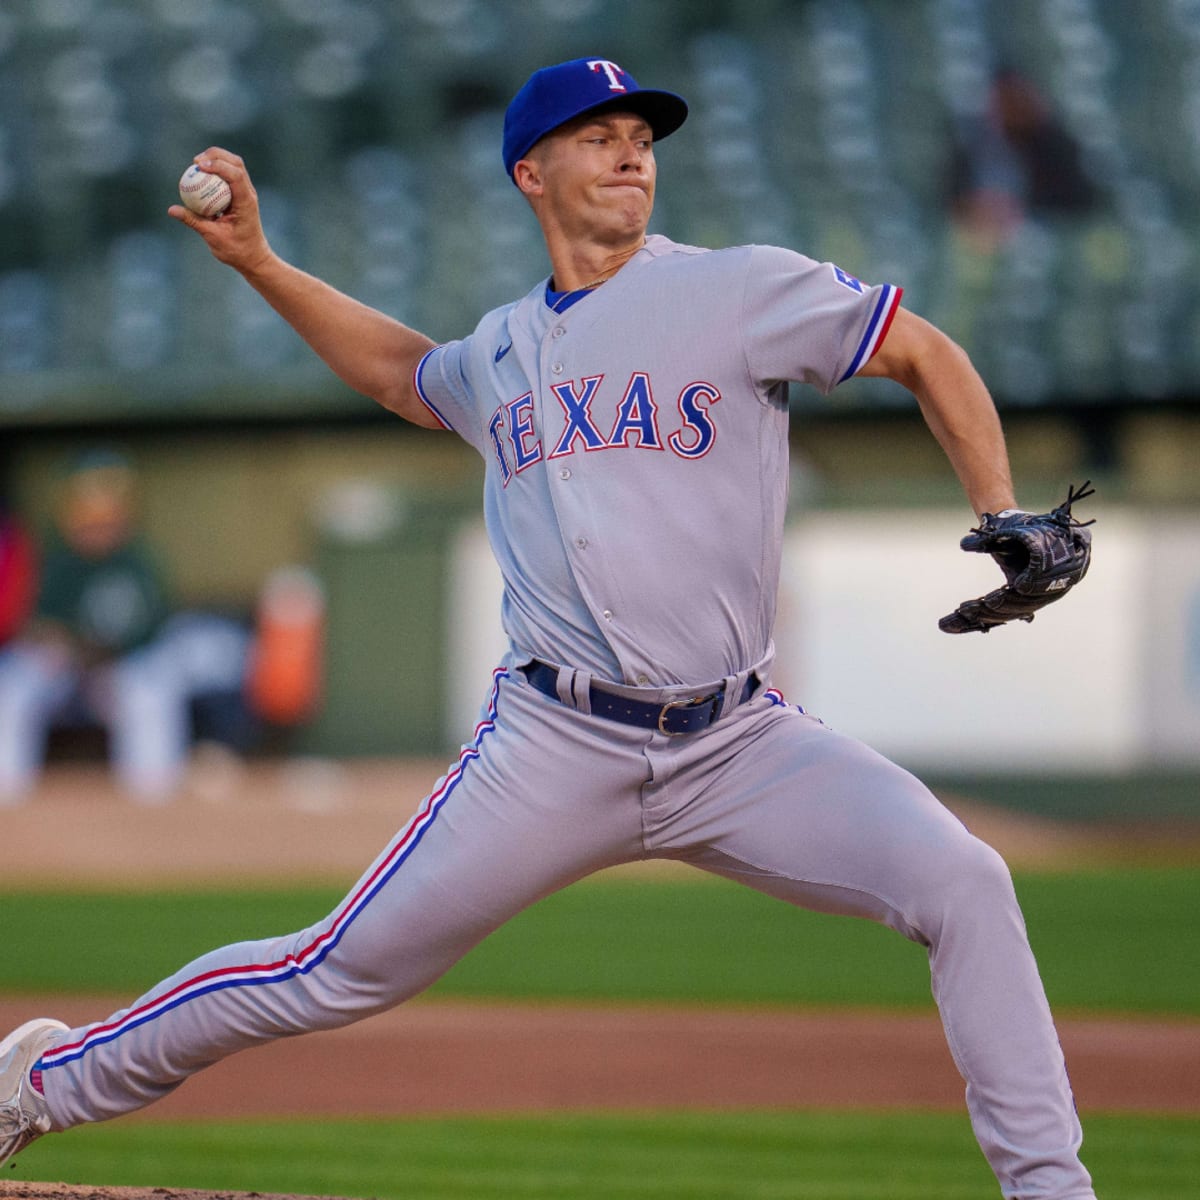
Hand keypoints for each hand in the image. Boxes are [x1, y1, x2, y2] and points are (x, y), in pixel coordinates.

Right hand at [167, 147, 272, 275]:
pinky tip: (201, 174)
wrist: (253, 257)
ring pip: (234, 165)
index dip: (217, 165)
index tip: (198, 165)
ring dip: (216, 159)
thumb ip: (193, 221)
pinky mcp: (240, 194)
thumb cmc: (237, 250)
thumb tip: (171, 210)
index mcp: (246, 202)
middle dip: (215, 155)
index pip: (235, 175)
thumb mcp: (213, 236)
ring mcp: (246, 192)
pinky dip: (216, 170)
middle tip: (196, 161)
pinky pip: (228, 175)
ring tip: (197, 163)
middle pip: (235, 162)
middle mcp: (248, 193)